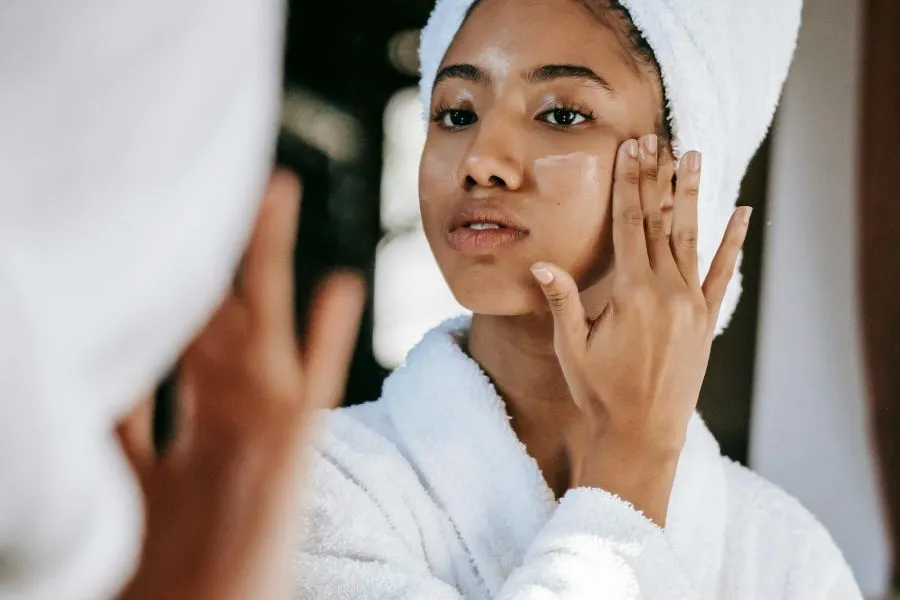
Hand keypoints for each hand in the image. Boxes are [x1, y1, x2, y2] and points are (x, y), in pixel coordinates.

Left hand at [116, 170, 364, 599]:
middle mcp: (219, 428)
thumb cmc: (175, 579)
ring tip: (271, 196)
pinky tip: (341, 286)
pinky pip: (309, 390)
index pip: (164, 343)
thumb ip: (113, 428)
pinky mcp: (289, 461)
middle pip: (209, 320)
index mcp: (182, 439)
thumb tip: (83, 361)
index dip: (156, 288)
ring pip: (256, 333)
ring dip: (265, 264)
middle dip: (209, 253)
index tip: (151, 230)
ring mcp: (255, 439)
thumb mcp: (130, 494)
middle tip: (208, 184)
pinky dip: (325, 339)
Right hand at [530, 135, 750, 525]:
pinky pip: (721, 273)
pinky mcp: (706, 320)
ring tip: (694, 156)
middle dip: (656, 177)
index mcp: (633, 293)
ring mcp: (692, 304)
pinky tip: (742, 213)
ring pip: (691, 237)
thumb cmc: (600, 393)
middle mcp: (668, 291)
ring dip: (692, 195)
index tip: (632, 149)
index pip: (630, 224)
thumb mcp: (572, 349)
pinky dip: (732, 242)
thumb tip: (541, 264)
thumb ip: (563, 302)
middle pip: (660, 221)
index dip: (630, 183)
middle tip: (656, 138)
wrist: (643, 434)